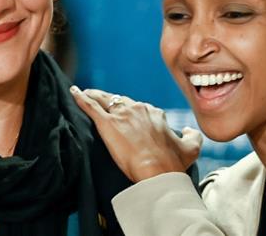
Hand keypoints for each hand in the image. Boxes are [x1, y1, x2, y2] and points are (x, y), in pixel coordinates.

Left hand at [70, 86, 202, 182]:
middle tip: (102, 103)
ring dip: (94, 96)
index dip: (131, 112)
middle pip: (120, 101)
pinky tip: (74, 93)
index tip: (126, 117)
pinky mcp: (107, 123)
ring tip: (85, 94)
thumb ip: (192, 136)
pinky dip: (81, 98)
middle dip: (111, 102)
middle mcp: (138, 109)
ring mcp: (121, 115)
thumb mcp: (191, 149)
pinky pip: (91, 106)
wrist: (158, 172)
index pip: (139, 108)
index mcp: (154, 114)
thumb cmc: (173, 163)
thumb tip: (188, 130)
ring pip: (105, 100)